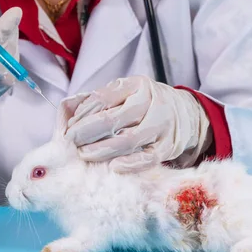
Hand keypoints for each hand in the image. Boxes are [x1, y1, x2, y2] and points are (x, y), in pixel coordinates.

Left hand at [63, 76, 211, 172]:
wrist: (186, 115)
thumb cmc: (145, 105)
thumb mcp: (125, 94)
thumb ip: (97, 100)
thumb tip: (65, 109)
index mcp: (136, 85)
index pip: (103, 98)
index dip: (82, 114)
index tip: (69, 126)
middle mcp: (151, 101)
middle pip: (112, 118)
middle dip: (86, 132)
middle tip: (70, 142)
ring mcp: (162, 124)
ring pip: (128, 139)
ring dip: (101, 149)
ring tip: (84, 154)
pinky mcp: (169, 145)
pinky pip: (148, 157)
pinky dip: (130, 163)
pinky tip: (113, 166)